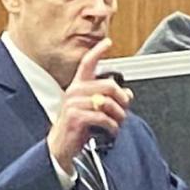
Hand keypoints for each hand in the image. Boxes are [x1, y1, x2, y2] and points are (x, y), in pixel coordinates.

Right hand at [46, 38, 133, 171]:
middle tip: (125, 109)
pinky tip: (112, 131)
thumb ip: (109, 100)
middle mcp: (74, 91)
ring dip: (119, 115)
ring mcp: (73, 103)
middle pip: (108, 85)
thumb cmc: (77, 129)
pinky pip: (102, 117)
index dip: (98, 51)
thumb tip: (127, 94)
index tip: (107, 42)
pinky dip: (112, 126)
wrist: (62, 147)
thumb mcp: (93, 111)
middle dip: (122, 99)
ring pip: (107, 102)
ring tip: (118, 123)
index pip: (87, 63)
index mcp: (78, 87)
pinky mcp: (76, 117)